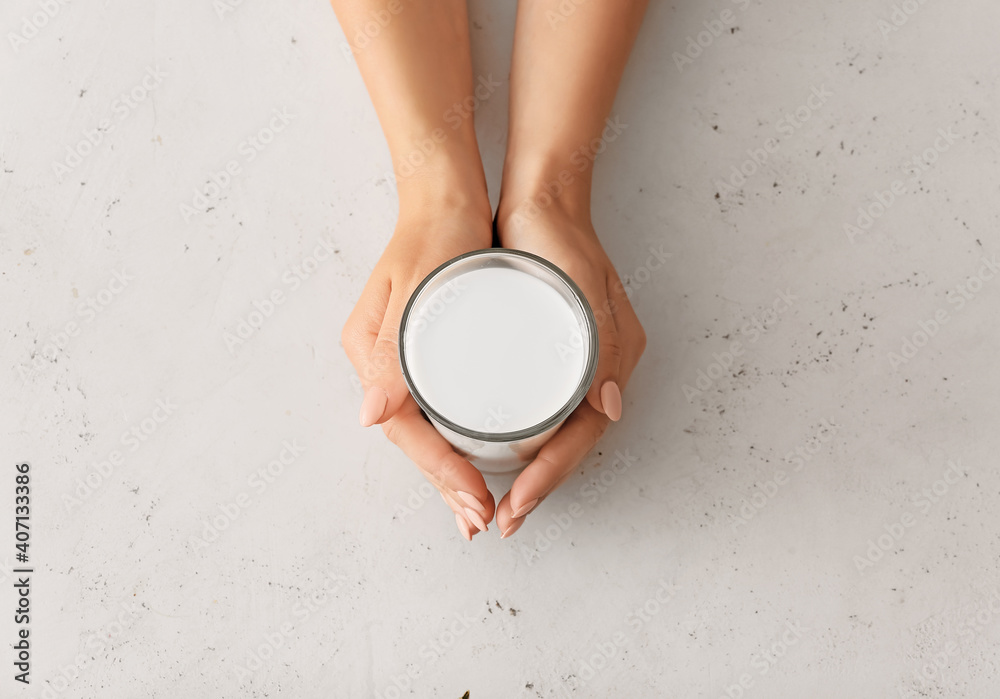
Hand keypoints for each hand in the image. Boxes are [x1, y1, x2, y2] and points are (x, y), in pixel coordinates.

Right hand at [341, 203, 496, 538]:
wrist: (445, 195)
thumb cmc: (438, 233)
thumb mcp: (418, 285)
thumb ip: (392, 349)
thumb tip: (370, 416)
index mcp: (371, 351)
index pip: (404, 428)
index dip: (439, 469)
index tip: (476, 499)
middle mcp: (381, 363)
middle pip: (412, 437)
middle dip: (445, 483)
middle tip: (480, 520)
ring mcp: (401, 360)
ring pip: (424, 430)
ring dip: (449, 472)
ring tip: (480, 507)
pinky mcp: (424, 353)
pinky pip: (435, 410)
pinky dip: (454, 441)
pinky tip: (476, 460)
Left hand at [492, 205, 645, 537]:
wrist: (542, 195)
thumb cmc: (557, 235)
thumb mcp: (579, 283)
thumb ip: (601, 342)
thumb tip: (611, 410)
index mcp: (613, 358)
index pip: (582, 435)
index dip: (550, 476)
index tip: (515, 504)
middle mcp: (602, 369)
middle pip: (572, 444)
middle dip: (540, 486)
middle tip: (501, 519)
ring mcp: (581, 362)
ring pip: (559, 433)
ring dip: (533, 471)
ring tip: (499, 501)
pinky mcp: (557, 353)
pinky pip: (547, 409)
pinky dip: (527, 439)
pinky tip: (501, 451)